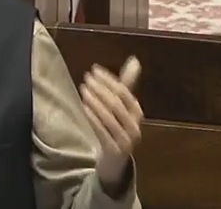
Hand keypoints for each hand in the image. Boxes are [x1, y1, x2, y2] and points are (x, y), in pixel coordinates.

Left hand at [79, 56, 143, 188]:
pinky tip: (84, 107)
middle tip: (86, 78)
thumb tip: (134, 60)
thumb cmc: (117, 128)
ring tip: (83, 90)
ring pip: (109, 117)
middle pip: (117, 104)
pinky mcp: (114, 149)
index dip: (109, 80)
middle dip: (101, 89)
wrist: (115, 161)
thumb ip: (126, 85)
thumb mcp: (122, 107)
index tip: (94, 70)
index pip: (124, 93)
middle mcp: (134, 126)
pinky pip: (102, 131)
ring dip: (95, 101)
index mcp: (137, 113)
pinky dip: (93, 118)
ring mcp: (126, 140)